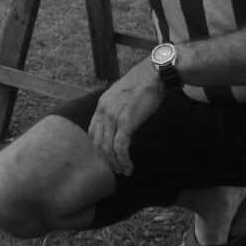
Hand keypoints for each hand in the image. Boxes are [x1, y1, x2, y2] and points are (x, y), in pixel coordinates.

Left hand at [87, 59, 164, 176]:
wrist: (152, 74)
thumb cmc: (142, 84)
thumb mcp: (122, 95)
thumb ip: (116, 107)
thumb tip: (120, 121)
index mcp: (102, 105)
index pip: (93, 132)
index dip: (99, 147)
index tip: (108, 157)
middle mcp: (104, 111)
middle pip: (98, 143)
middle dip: (106, 160)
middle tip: (116, 169)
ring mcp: (114, 116)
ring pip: (108, 148)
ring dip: (116, 163)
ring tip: (124, 171)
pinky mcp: (126, 121)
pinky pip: (120, 147)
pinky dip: (123, 160)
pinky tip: (129, 166)